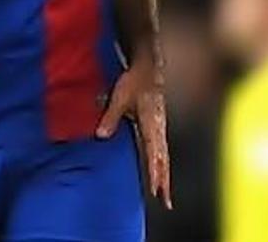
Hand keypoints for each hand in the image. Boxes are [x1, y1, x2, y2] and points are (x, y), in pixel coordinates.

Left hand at [96, 59, 171, 209]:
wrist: (149, 64)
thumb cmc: (135, 80)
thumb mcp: (120, 97)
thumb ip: (111, 117)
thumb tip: (101, 135)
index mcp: (152, 124)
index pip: (155, 154)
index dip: (155, 173)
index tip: (156, 191)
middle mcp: (159, 128)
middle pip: (164, 159)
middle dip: (164, 181)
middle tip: (166, 202)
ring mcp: (160, 126)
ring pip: (164, 155)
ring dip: (164, 174)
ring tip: (164, 192)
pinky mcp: (157, 123)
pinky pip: (161, 148)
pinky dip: (162, 162)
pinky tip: (160, 168)